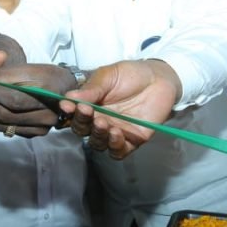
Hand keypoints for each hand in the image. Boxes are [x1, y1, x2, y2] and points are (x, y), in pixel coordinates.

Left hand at [0, 62, 74, 136]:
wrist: (64, 89)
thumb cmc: (46, 75)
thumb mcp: (25, 69)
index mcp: (49, 99)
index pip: (13, 100)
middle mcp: (47, 119)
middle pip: (5, 115)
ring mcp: (40, 130)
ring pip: (2, 125)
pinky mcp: (32, 134)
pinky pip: (5, 129)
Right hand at [60, 60, 181, 158]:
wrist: (159, 79)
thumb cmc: (132, 75)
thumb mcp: (108, 76)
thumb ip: (91, 89)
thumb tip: (68, 97)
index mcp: (90, 105)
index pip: (74, 114)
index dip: (69, 112)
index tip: (67, 106)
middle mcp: (99, 120)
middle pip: (83, 130)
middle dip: (82, 122)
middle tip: (86, 111)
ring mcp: (115, 131)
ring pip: (98, 143)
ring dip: (97, 135)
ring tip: (102, 123)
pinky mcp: (131, 140)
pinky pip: (118, 151)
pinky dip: (114, 146)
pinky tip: (116, 133)